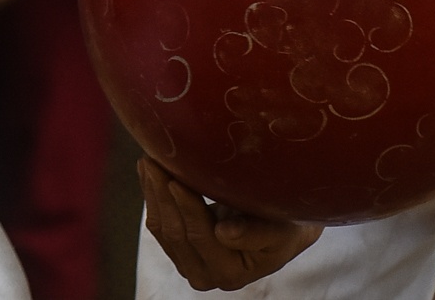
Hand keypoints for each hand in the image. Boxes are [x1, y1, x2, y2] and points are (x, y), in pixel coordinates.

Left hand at [139, 159, 320, 290]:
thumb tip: (224, 233)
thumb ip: (255, 233)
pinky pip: (158, 223)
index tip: (176, 178)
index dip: (187, 207)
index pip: (201, 236)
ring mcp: (189, 263)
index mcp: (231, 273)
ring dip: (153, 193)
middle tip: (154, 160)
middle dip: (163, 194)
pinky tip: (149, 172)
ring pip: (161, 228)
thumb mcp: (280, 229)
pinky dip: (152, 196)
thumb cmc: (285, 226)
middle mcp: (206, 274)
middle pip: (175, 232)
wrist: (282, 230)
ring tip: (149, 161)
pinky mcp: (178, 249)